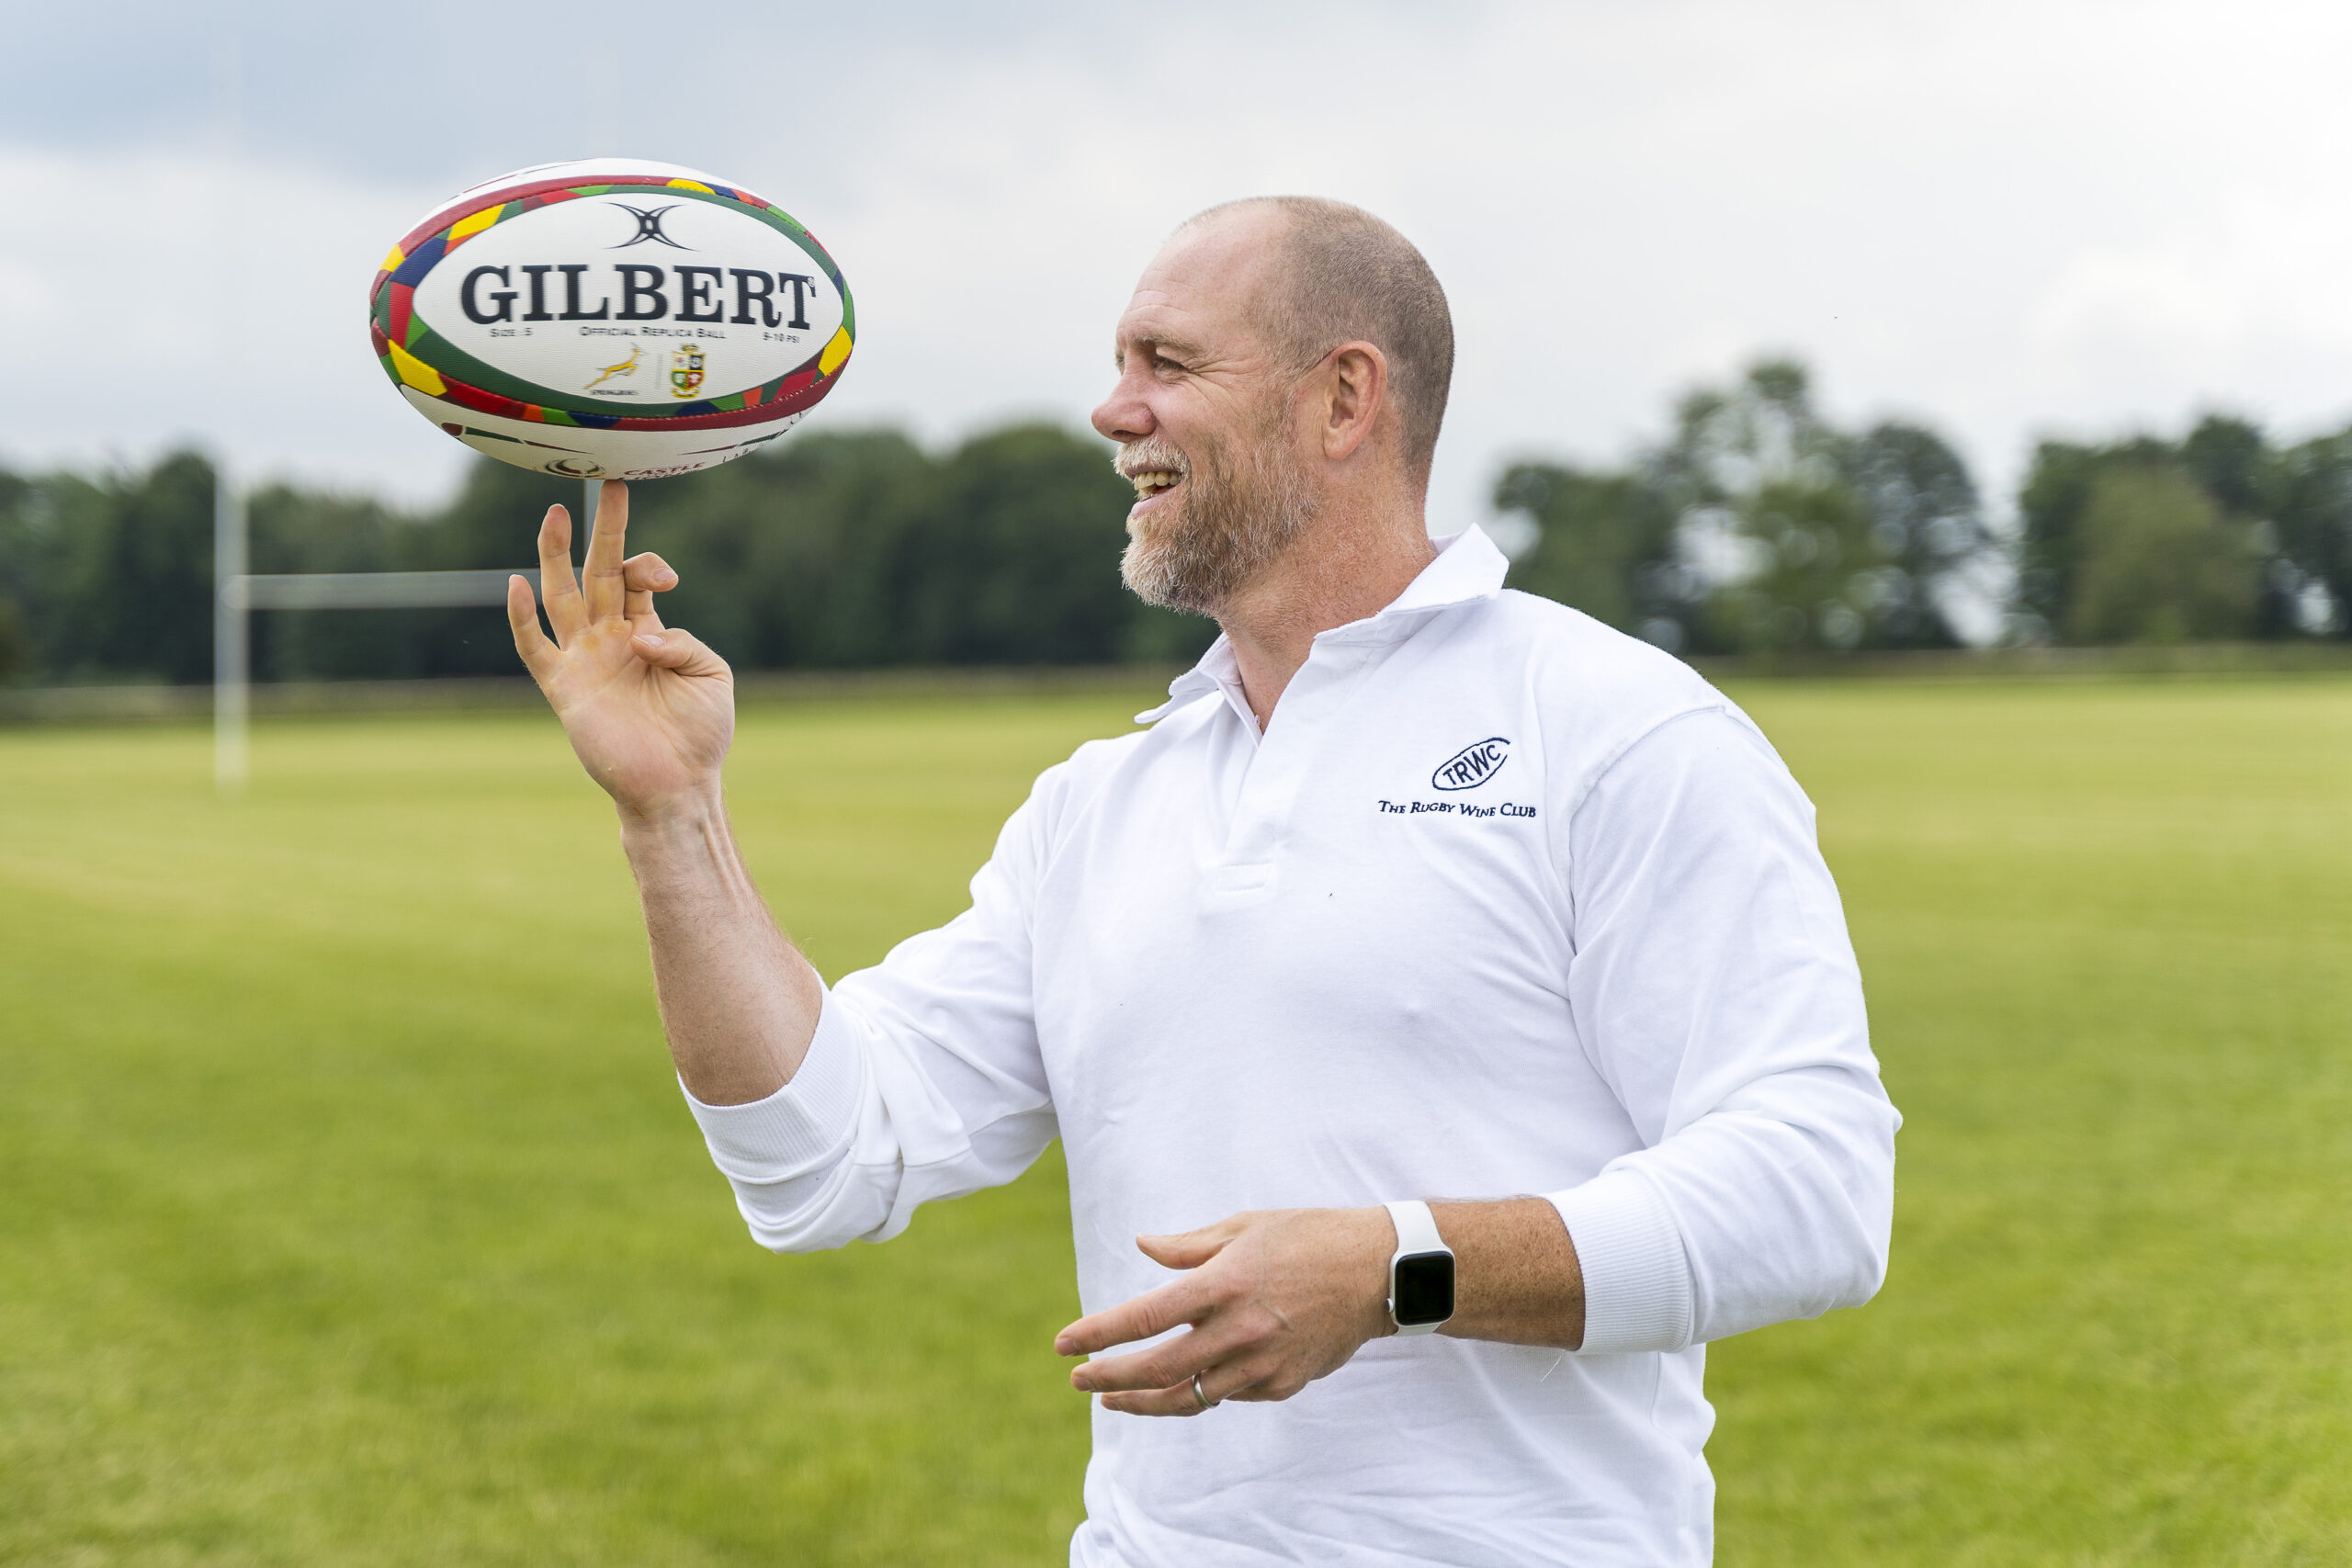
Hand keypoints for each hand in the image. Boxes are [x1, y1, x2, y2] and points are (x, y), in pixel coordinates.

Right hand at [507, 481, 733, 819]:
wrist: (678, 785)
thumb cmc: (701, 733)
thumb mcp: (711, 675)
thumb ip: (683, 643)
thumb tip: (641, 634)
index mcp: (647, 630)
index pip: (634, 576)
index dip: (645, 564)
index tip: (663, 579)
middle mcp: (611, 638)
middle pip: (596, 571)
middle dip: (601, 529)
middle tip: (606, 480)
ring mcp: (585, 660)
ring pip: (561, 595)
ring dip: (555, 555)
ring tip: (556, 513)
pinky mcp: (565, 688)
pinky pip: (535, 647)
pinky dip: (521, 618)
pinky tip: (515, 584)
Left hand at [1055, 1207, 1394, 1415]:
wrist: (1380, 1272)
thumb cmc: (1308, 1237)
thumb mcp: (1245, 1226)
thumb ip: (1188, 1245)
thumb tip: (1142, 1244)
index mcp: (1223, 1283)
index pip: (1143, 1318)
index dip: (1097, 1333)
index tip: (1064, 1344)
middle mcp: (1239, 1330)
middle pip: (1157, 1370)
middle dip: (1109, 1378)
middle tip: (1079, 1379)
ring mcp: (1263, 1364)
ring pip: (1190, 1397)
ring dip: (1145, 1401)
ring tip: (1114, 1397)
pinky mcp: (1283, 1384)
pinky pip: (1230, 1396)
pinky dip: (1203, 1391)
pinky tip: (1185, 1382)